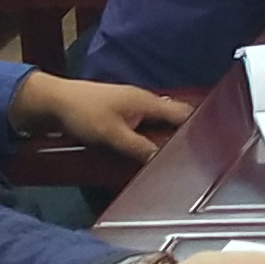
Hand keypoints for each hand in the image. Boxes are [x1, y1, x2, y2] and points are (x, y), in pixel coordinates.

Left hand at [12, 71, 192, 160]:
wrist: (53, 102)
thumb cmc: (83, 114)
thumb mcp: (112, 135)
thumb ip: (139, 148)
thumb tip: (163, 161)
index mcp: (147, 102)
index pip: (183, 114)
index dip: (199, 128)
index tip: (211, 148)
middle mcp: (144, 101)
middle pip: (173, 120)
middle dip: (183, 138)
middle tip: (195, 161)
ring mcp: (131, 106)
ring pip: (158, 125)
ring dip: (164, 140)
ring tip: (175, 162)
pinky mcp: (121, 114)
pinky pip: (144, 127)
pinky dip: (150, 139)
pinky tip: (149, 154)